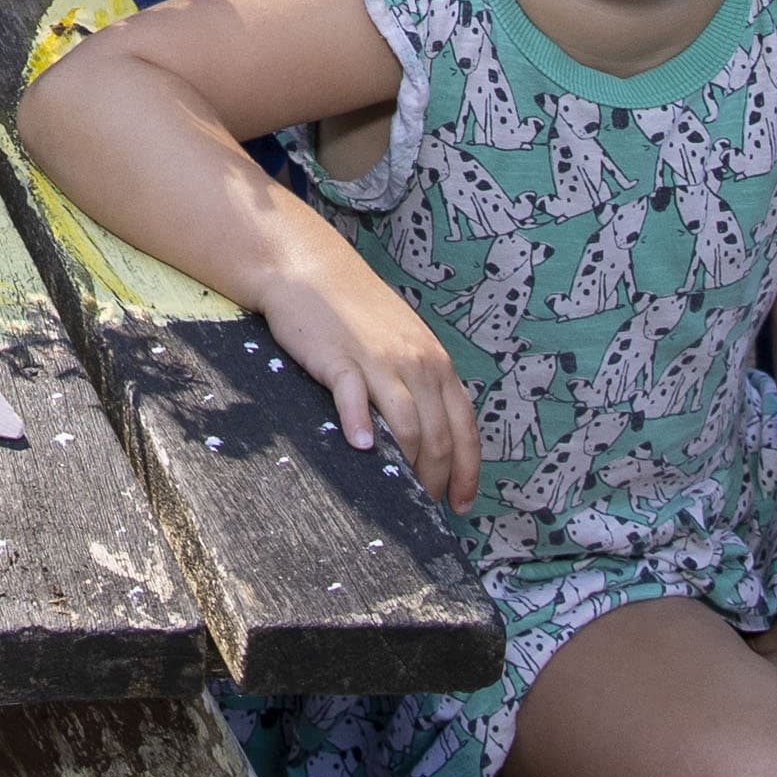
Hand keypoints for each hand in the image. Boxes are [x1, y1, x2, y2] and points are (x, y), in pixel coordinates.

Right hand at [259, 254, 478, 509]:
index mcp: (437, 363)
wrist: (308, 269)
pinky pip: (355, 397)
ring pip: (407, 425)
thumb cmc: (355, 311)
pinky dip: (361, 425)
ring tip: (400, 495)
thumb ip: (422, 383)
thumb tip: (434, 438)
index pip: (466, 428)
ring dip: (408, 467)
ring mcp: (378, 360)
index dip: (468, 472)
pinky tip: (360, 448)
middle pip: (439, 436)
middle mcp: (417, 363)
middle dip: (436, 479)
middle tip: (425, 506)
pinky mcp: (339, 359)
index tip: (462, 504)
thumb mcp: (404, 343)